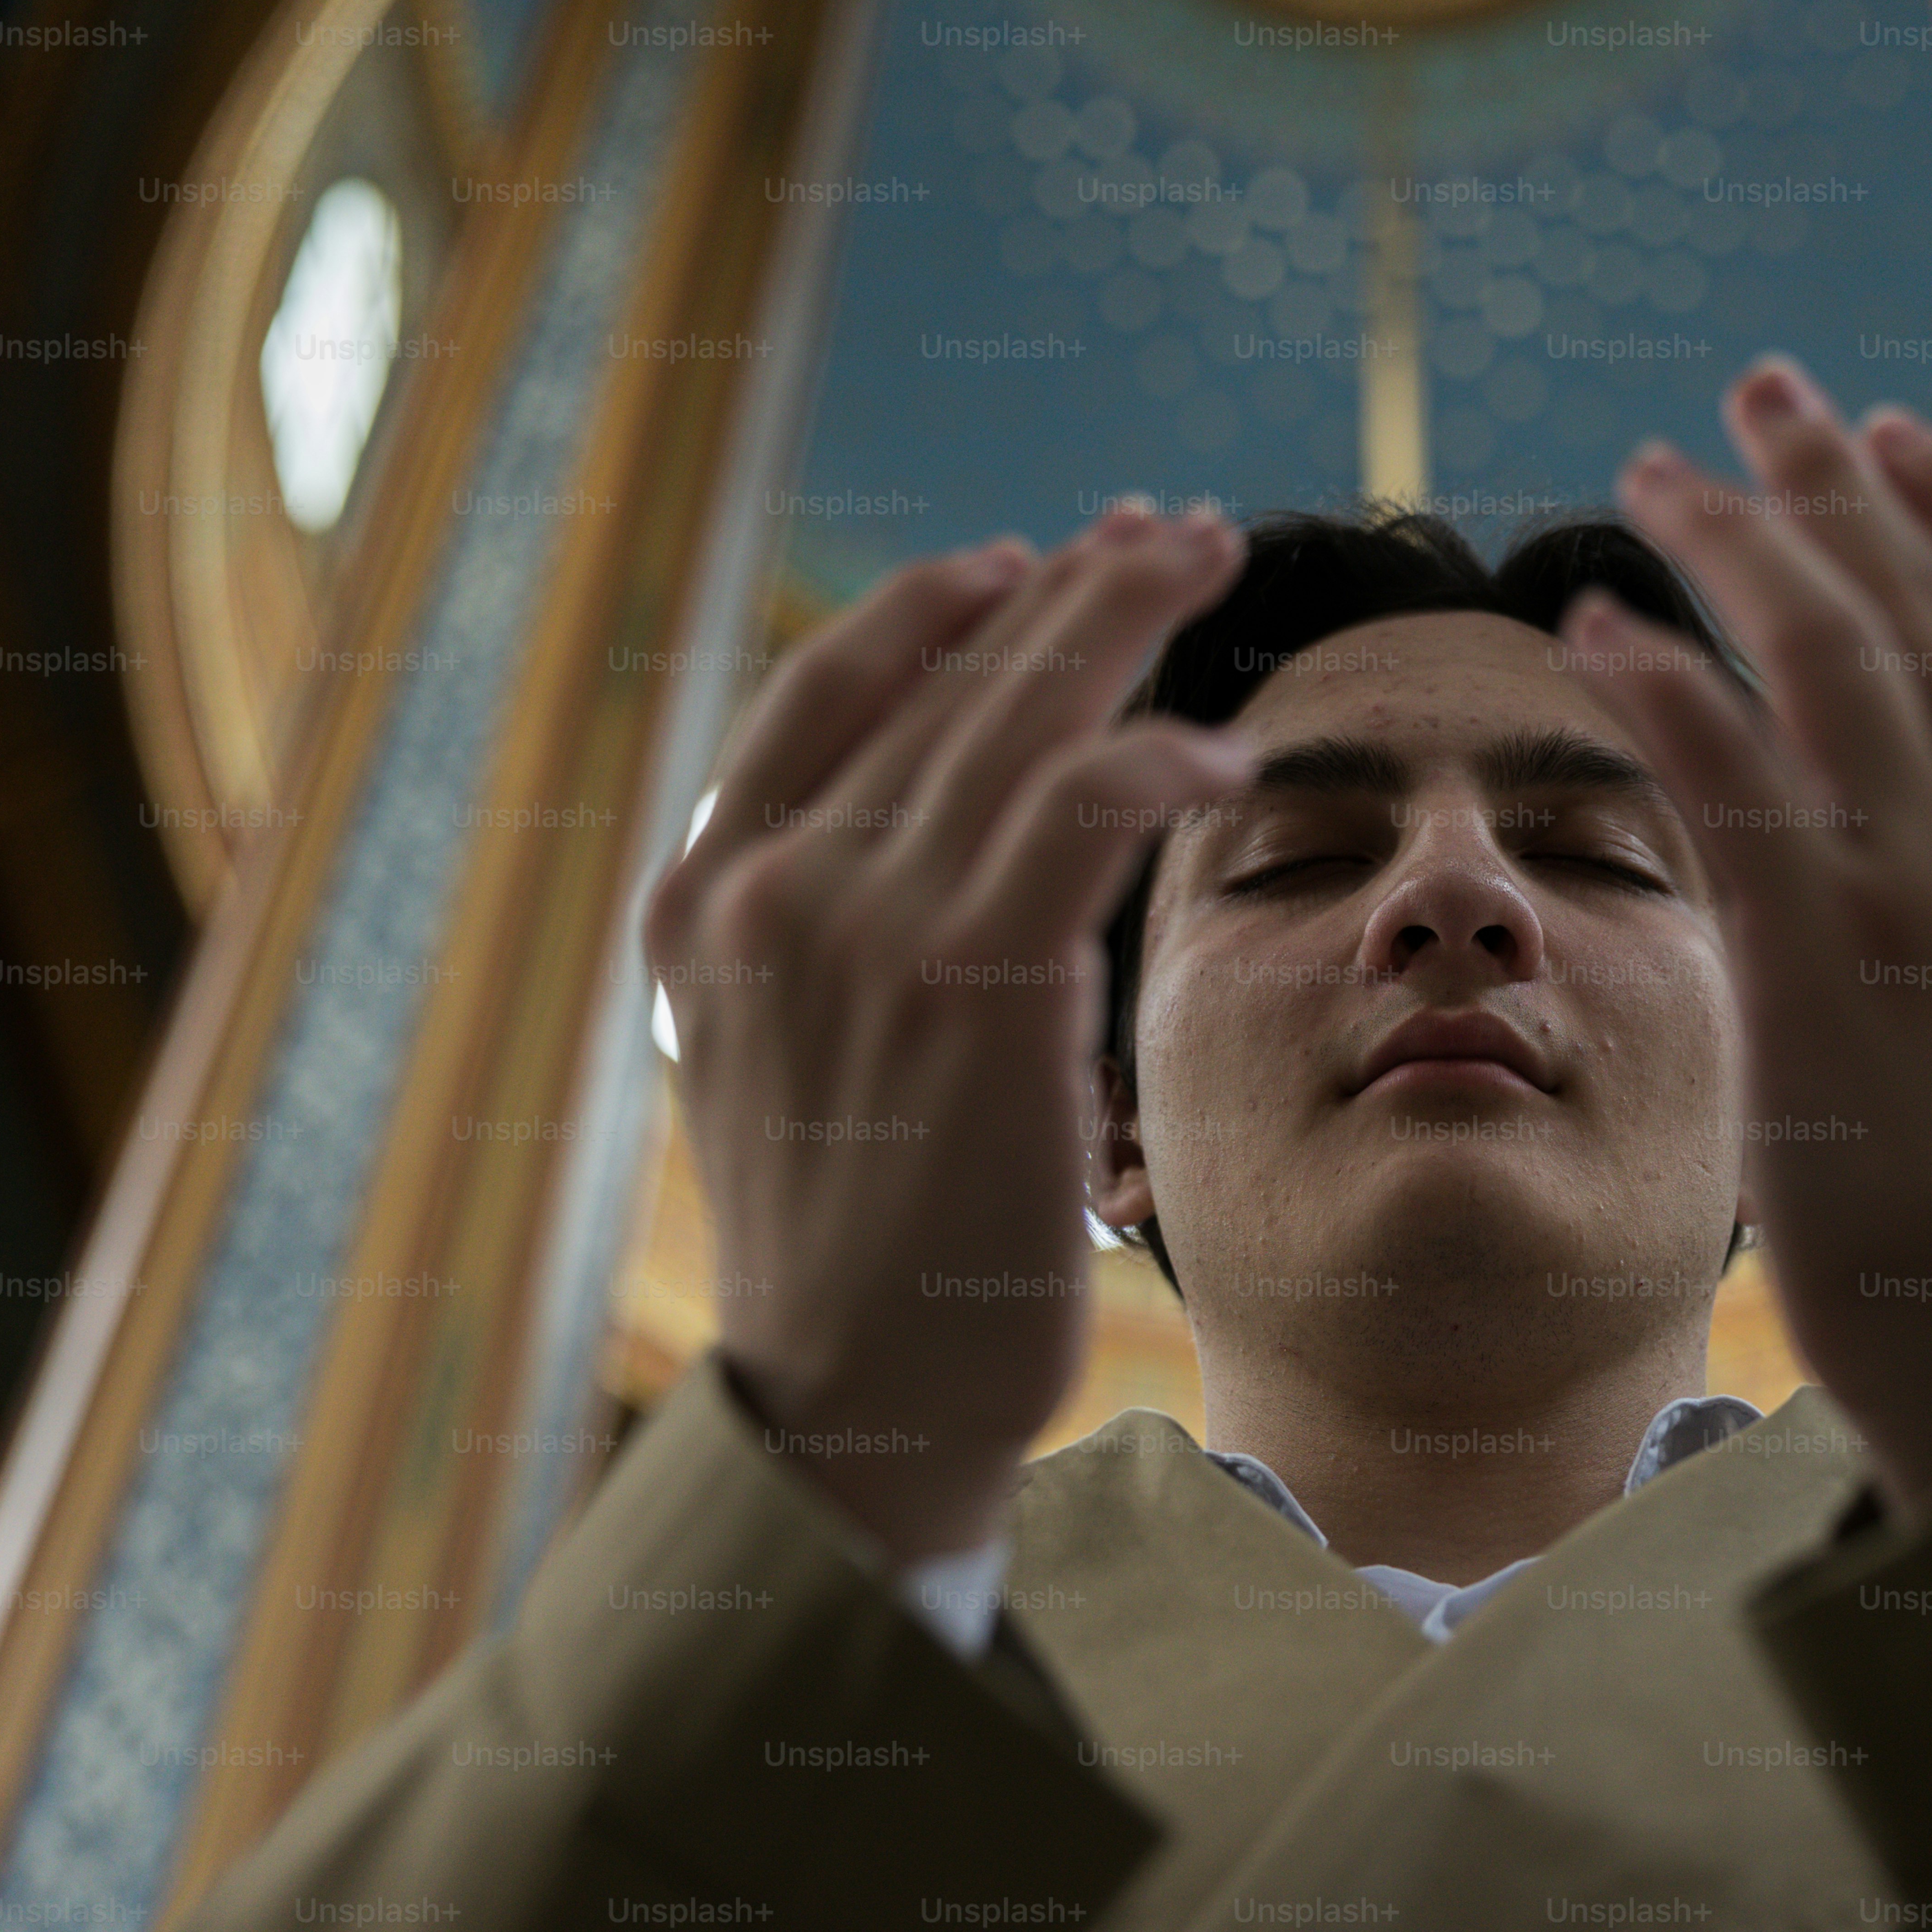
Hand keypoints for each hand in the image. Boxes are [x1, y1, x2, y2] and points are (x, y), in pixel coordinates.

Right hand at [642, 504, 1255, 1561]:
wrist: (849, 1403)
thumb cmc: (851, 1245)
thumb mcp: (782, 1055)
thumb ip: (821, 931)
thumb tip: (921, 820)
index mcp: (704, 901)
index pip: (827, 692)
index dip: (936, 609)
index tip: (1023, 559)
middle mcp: (766, 895)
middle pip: (945, 681)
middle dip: (1069, 587)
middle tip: (1164, 528)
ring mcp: (860, 934)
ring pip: (1019, 718)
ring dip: (1124, 619)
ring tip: (1206, 559)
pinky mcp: (971, 990)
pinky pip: (1080, 815)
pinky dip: (1157, 756)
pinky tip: (1227, 746)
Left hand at [1557, 357, 1931, 1514]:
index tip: (1888, 435)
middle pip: (1919, 591)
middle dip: (1823, 473)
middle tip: (1756, 398)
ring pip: (1815, 643)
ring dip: (1723, 538)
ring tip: (1650, 482)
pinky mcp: (1813, 952)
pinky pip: (1718, 765)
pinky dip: (1655, 678)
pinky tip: (1600, 630)